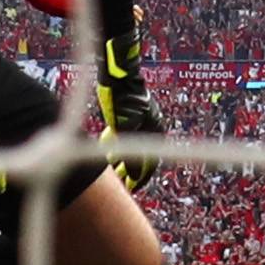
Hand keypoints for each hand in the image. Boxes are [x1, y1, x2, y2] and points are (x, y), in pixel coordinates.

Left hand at [97, 75, 163, 189]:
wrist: (116, 75)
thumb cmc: (121, 98)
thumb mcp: (124, 127)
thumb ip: (129, 151)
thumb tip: (134, 175)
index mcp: (155, 131)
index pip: (150, 164)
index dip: (140, 179)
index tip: (130, 190)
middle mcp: (151, 127)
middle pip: (143, 157)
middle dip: (132, 173)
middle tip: (121, 185)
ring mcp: (141, 121)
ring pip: (134, 149)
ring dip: (125, 162)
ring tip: (113, 174)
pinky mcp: (130, 116)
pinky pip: (127, 140)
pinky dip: (119, 150)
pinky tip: (109, 156)